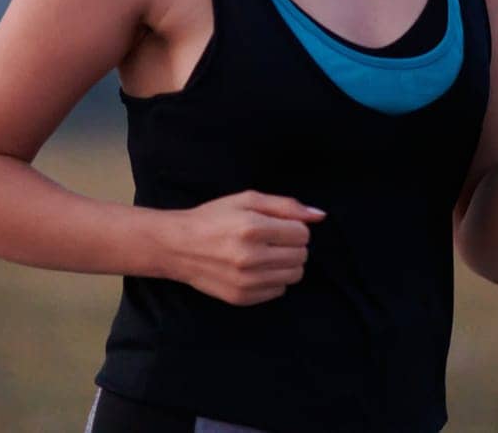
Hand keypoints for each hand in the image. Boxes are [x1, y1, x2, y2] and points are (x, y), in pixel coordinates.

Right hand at [167, 190, 323, 305]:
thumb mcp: (247, 199)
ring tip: (266, 254)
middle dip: (292, 245)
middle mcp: (251, 257)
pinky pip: (279, 291)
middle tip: (271, 239)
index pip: (303, 234)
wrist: (177, 246)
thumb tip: (319, 215)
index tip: (278, 226)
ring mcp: (246, 281)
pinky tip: (255, 268)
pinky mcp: (242, 298)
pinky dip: (273, 279)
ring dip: (286, 263)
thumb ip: (286, 205)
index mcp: (253, 227)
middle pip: (301, 256)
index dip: (294, 227)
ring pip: (294, 276)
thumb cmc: (213, 218)